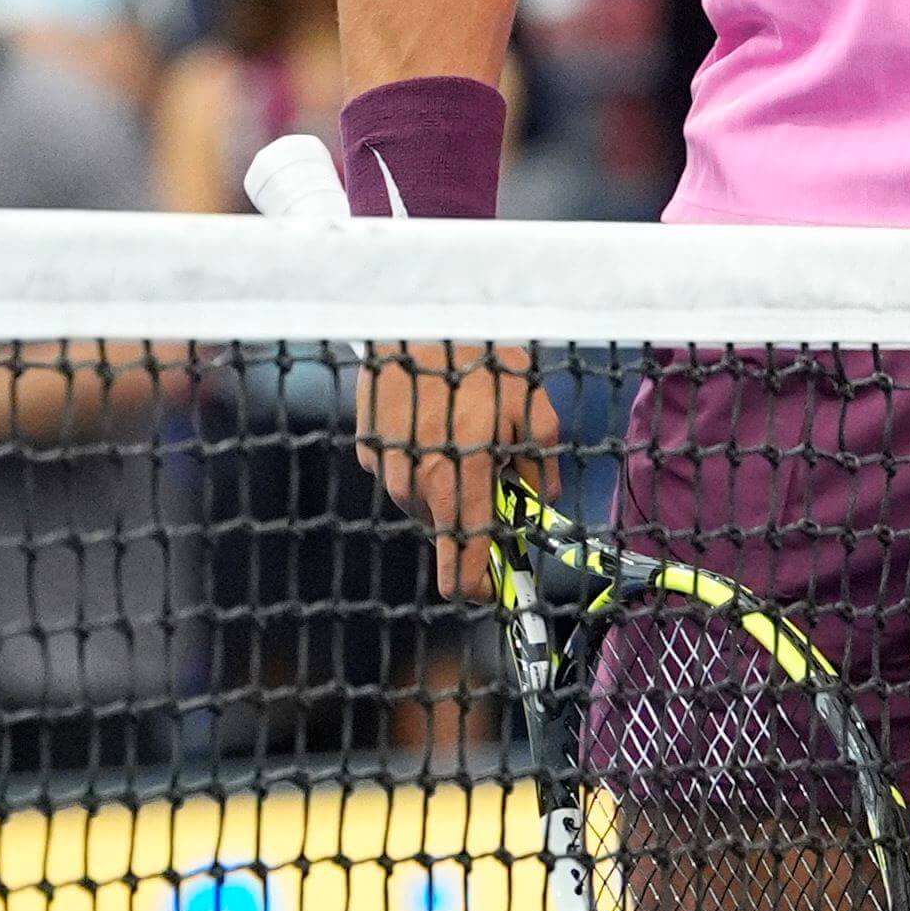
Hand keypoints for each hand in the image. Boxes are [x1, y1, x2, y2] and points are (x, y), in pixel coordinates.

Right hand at [354, 348, 559, 608]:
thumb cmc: (484, 360)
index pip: (463, 554)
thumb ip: (540, 464)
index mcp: (461, 475)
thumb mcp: (533, 408)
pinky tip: (432, 424)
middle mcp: (417, 479)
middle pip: (444, 526)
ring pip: (420, 500)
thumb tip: (541, 500)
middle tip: (490, 476)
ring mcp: (386, 465)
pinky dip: (419, 461)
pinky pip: (399, 473)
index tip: (484, 593)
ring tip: (462, 437)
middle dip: (468, 514)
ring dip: (443, 485)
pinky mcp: (368, 447)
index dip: (475, 580)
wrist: (421, 317)